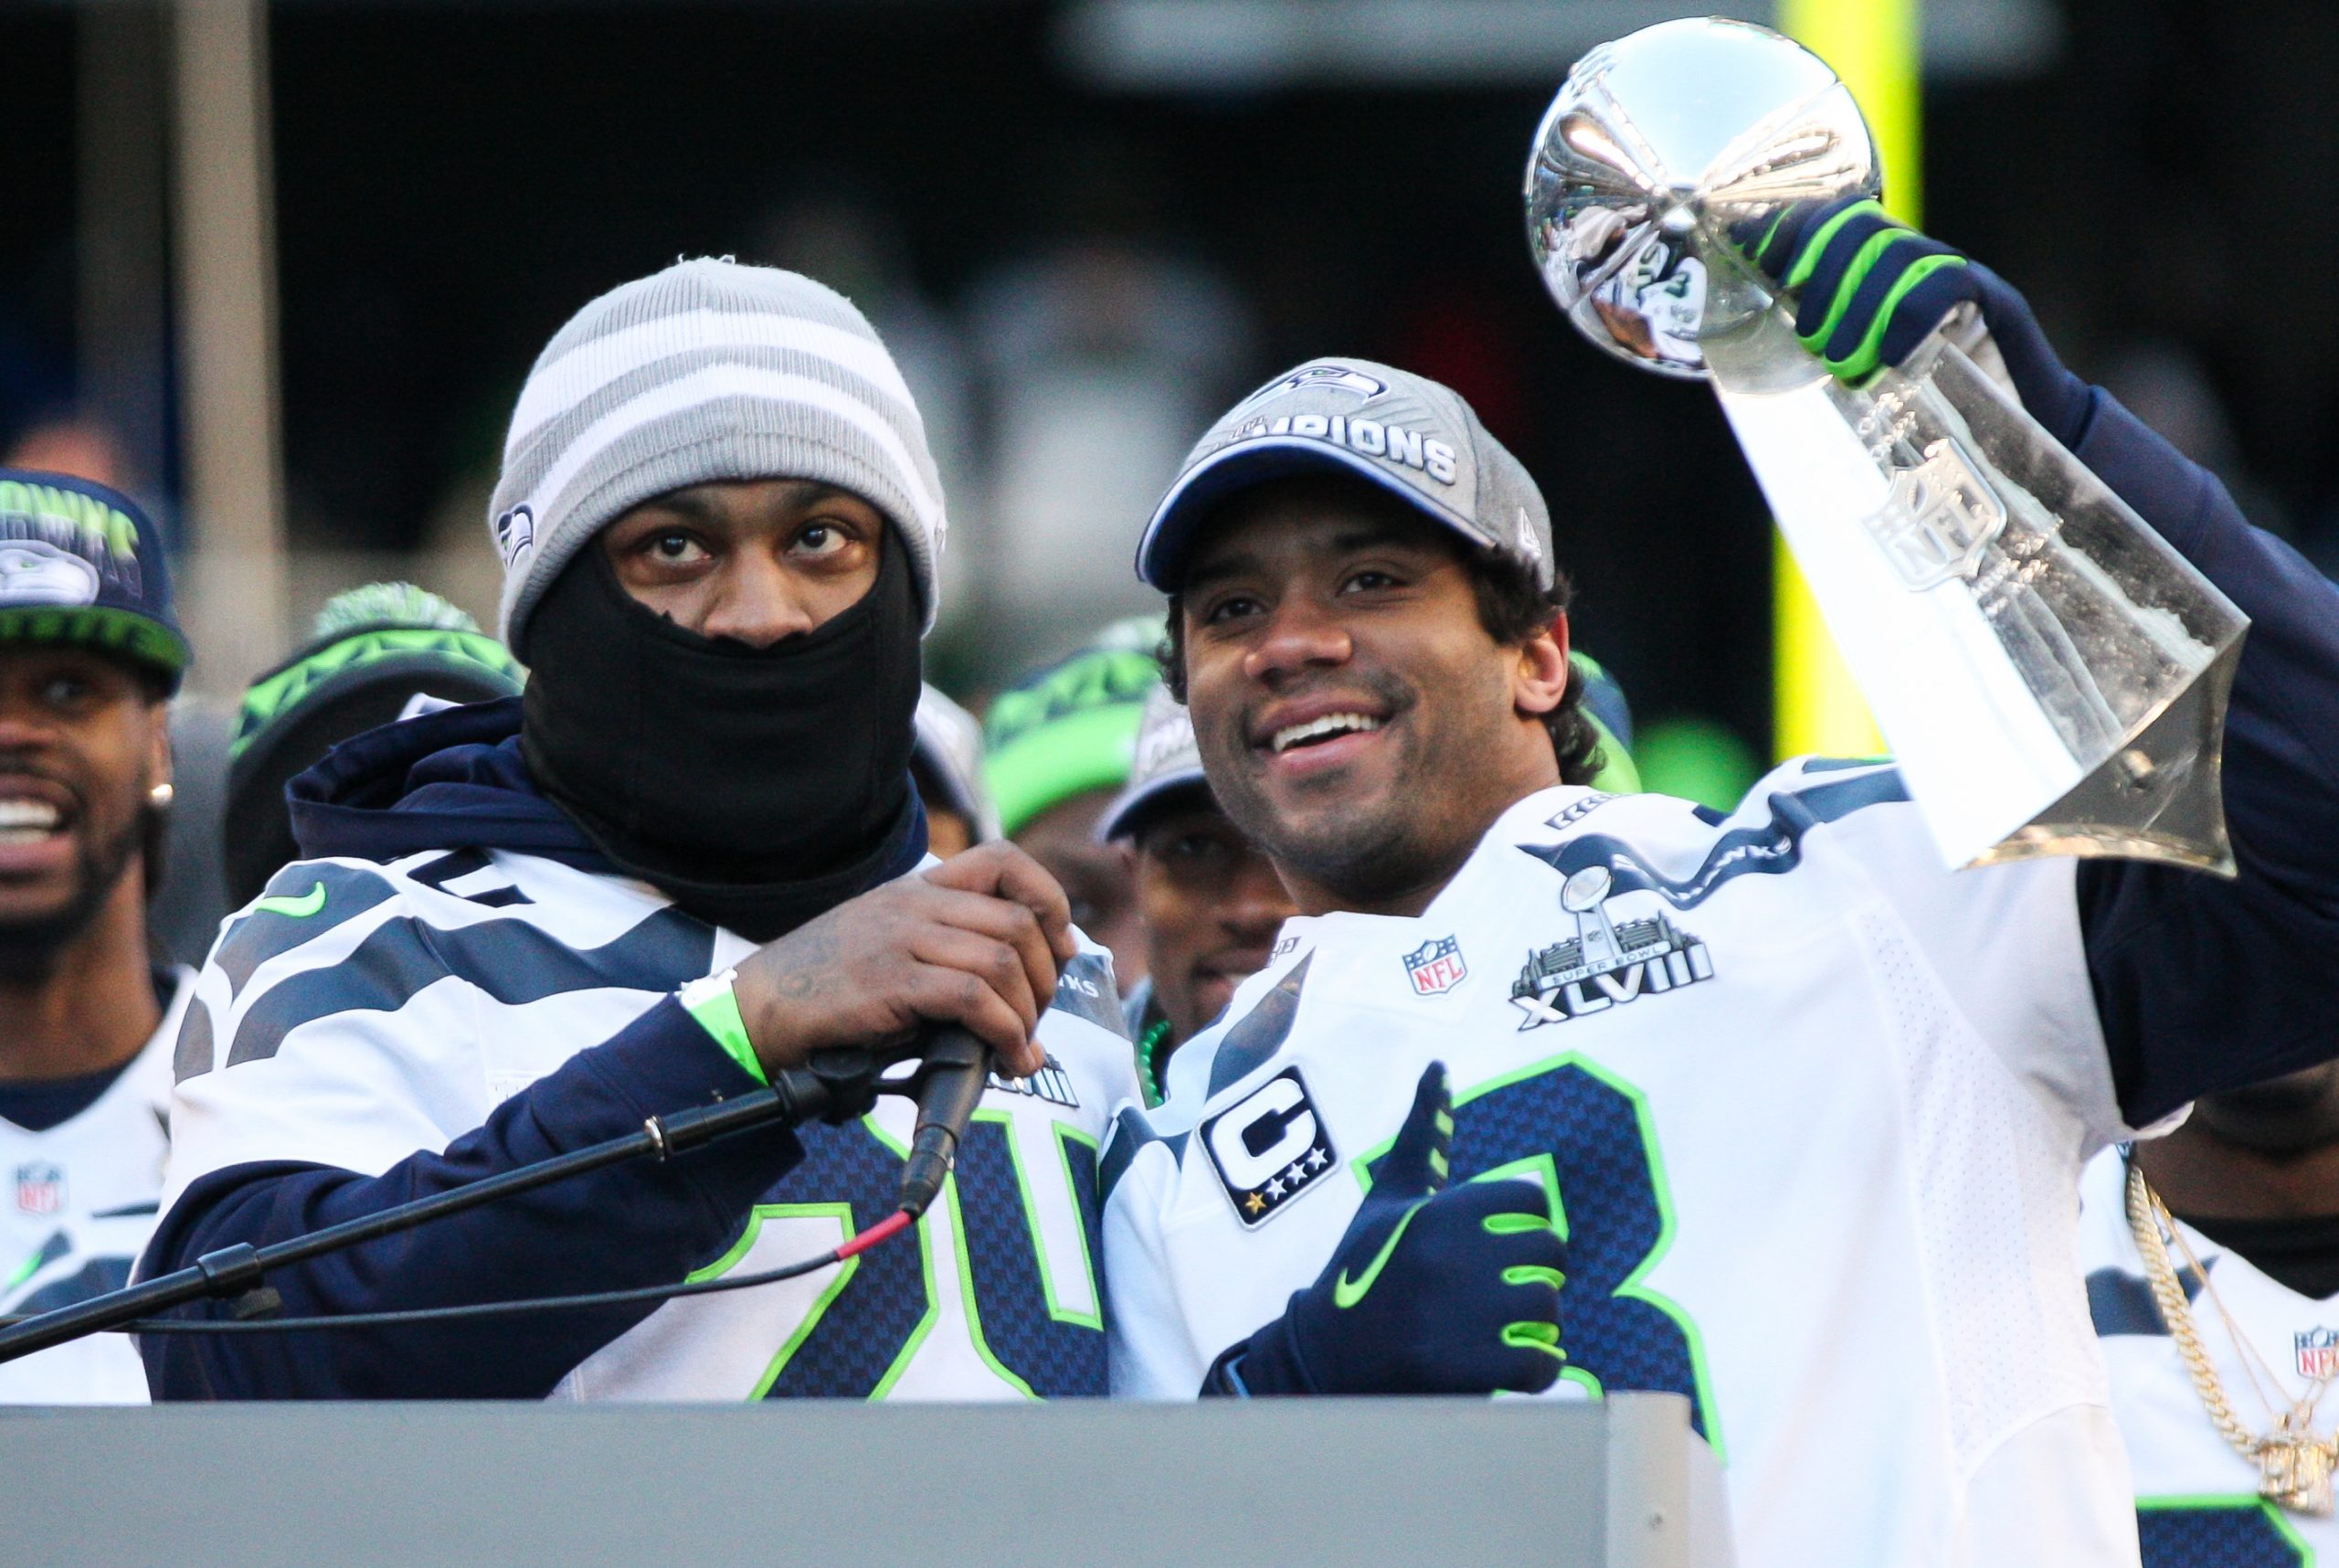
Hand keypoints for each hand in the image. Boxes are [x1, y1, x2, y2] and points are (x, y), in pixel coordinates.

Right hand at [729, 841, 1074, 1079]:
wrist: (757, 1009)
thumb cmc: (823, 989)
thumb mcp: (884, 943)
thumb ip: (939, 947)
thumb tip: (1012, 989)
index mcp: (915, 889)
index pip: (1003, 860)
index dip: (1048, 900)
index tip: (1061, 947)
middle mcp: (913, 904)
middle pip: (1019, 920)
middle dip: (1048, 976)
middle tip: (1038, 1018)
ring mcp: (901, 939)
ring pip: (1004, 959)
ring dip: (1028, 1013)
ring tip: (1023, 1048)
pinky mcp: (891, 982)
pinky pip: (975, 998)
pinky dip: (1006, 1033)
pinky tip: (1008, 1059)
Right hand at [1202, 1064, 1566, 1395]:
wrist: (1324, 1356)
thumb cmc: (1364, 1266)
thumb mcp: (1388, 1197)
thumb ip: (1423, 1134)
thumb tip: (1439, 1066)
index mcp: (1440, 1212)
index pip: (1532, 1202)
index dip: (1526, 1225)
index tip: (1501, 1245)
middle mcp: (1452, 1258)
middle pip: (1550, 1253)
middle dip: (1536, 1273)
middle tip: (1503, 1290)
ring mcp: (1460, 1316)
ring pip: (1550, 1309)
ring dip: (1536, 1324)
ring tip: (1501, 1328)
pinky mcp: (1467, 1370)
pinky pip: (1541, 1364)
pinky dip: (1535, 1369)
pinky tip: (1506, 1364)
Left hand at [1733, 195, 2089, 440]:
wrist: (2023, 425)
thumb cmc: (1933, 400)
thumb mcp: (1869, 368)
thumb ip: (1826, 341)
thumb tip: (1758, 334)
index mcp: (1883, 268)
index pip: (1834, 220)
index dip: (1791, 230)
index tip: (1754, 259)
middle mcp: (1919, 258)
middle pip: (1860, 229)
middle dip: (1821, 276)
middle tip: (1809, 338)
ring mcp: (1957, 274)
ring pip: (1897, 258)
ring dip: (1857, 309)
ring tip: (1842, 363)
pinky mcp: (1995, 301)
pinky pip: (1945, 285)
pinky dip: (1907, 319)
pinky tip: (1890, 357)